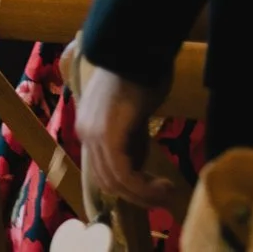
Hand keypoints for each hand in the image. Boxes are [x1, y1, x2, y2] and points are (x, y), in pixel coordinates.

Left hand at [76, 58, 179, 211]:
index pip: (102, 171)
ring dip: (144, 194)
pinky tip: (164, 185)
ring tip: (167, 193)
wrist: (134, 55)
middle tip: (164, 197)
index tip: (154, 191)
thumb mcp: (131, 117)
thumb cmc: (138, 79)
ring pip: (115, 181)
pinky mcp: (108, 135)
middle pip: (106, 181)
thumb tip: (137, 166)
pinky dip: (144, 186)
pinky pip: (123, 173)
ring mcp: (93, 135)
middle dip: (137, 196)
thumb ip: (129, 140)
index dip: (128, 188)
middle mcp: (85, 134)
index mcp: (88, 129)